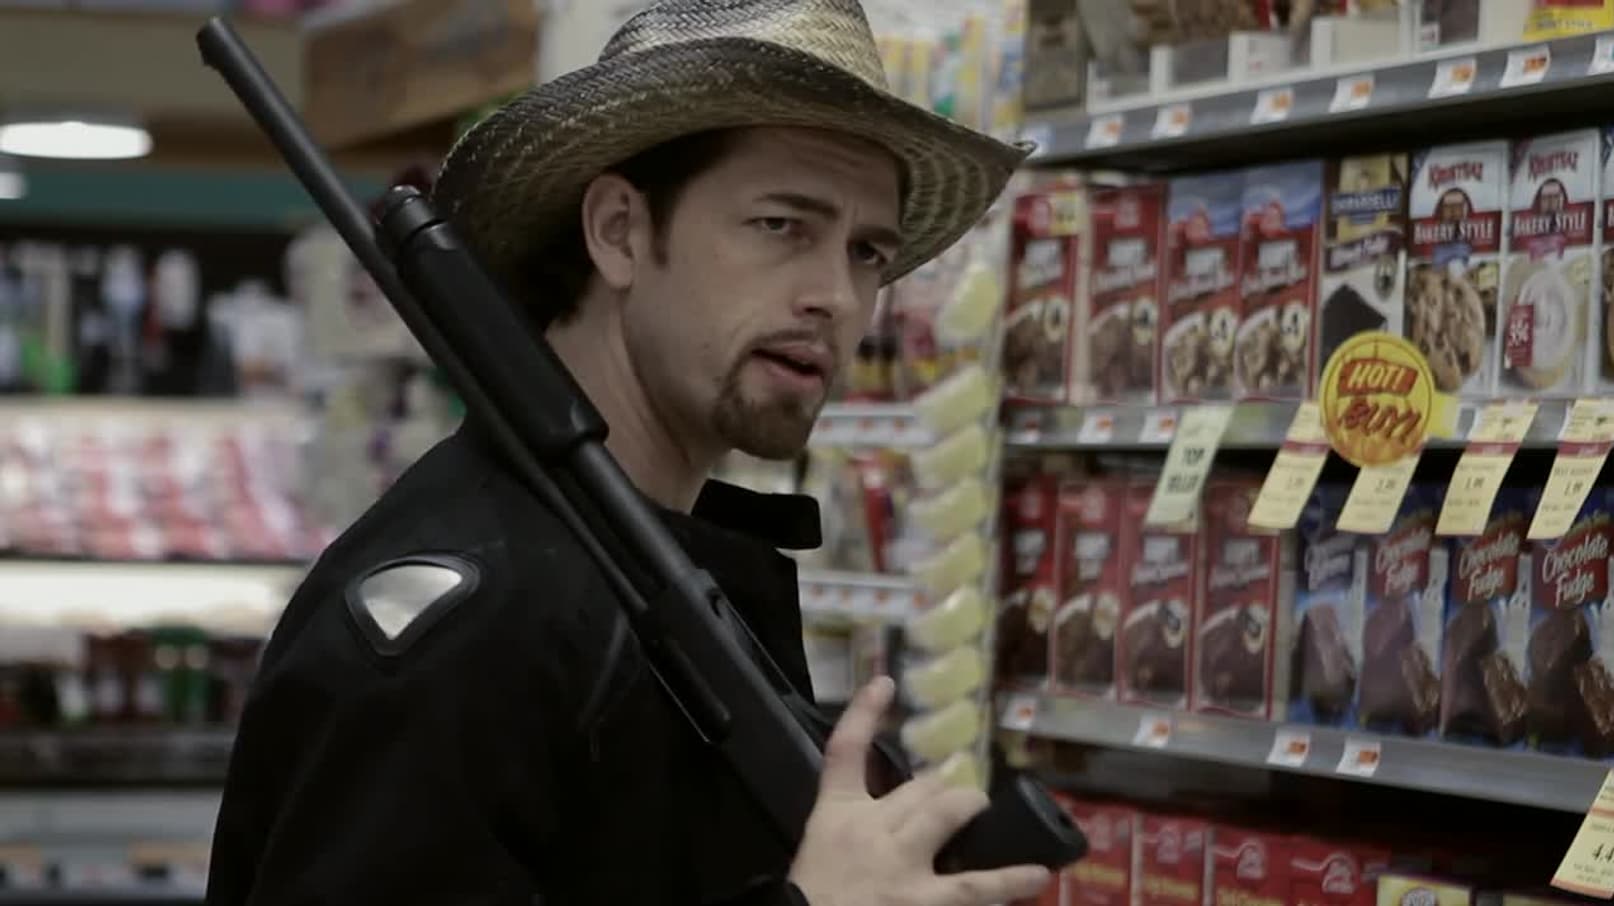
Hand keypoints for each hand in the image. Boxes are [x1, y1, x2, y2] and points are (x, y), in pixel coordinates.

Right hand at [788, 677, 1051, 905]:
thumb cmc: (814, 894)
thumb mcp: (820, 849)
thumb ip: (851, 828)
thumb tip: (897, 815)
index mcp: (836, 815)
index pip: (845, 750)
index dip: (865, 712)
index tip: (885, 683)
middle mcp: (870, 829)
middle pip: (916, 787)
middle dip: (939, 787)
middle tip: (954, 797)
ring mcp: (900, 863)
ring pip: (945, 812)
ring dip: (966, 805)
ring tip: (979, 807)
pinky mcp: (922, 899)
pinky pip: (974, 884)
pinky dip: (1009, 880)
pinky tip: (1037, 873)